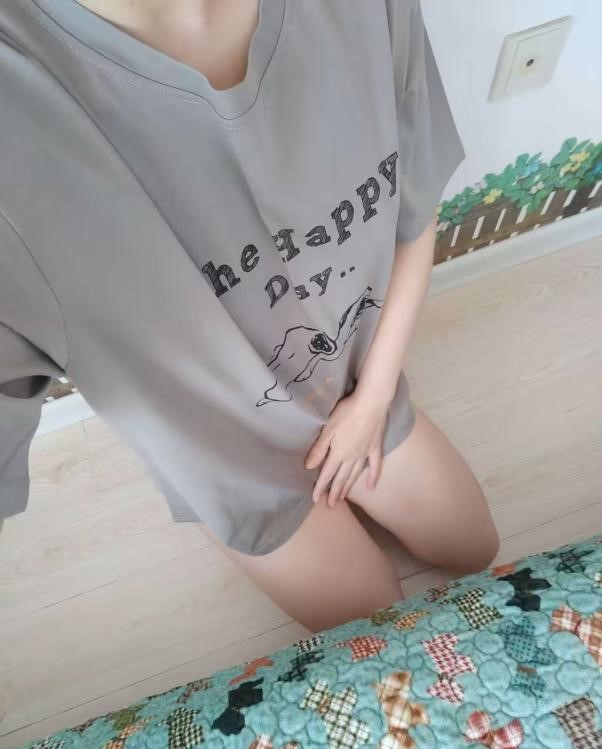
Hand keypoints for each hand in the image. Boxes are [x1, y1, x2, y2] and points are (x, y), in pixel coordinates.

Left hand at [304, 388, 390, 506]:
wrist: (370, 404)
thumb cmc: (346, 413)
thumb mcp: (328, 430)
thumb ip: (319, 449)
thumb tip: (309, 467)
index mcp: (338, 454)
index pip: (327, 474)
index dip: (321, 487)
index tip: (315, 499)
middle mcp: (352, 457)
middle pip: (341, 478)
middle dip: (334, 492)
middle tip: (331, 505)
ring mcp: (365, 453)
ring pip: (354, 474)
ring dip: (348, 487)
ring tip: (343, 498)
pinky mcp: (375, 447)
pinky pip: (375, 466)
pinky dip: (373, 477)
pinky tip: (371, 487)